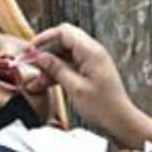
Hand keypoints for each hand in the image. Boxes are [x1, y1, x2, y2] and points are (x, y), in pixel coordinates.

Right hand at [26, 24, 151, 148]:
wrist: (120, 119)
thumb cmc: (104, 106)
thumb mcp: (74, 87)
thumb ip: (57, 69)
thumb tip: (41, 57)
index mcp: (91, 52)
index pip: (64, 32)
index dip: (45, 38)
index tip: (31, 49)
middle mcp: (92, 52)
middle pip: (63, 42)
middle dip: (45, 53)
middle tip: (31, 65)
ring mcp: (91, 61)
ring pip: (64, 55)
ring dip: (49, 66)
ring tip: (36, 81)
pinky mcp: (90, 71)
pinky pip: (69, 65)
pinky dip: (57, 73)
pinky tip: (45, 84)